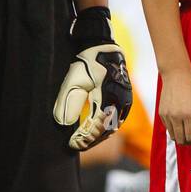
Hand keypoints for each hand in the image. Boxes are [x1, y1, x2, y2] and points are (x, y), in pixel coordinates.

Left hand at [54, 6, 132, 150]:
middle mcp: (121, 101)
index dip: (84, 138)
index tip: (71, 144)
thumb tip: (64, 125)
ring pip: (113, 127)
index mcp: (109, 97)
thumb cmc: (86, 61)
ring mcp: (126, 101)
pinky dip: (106, 127)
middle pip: (106, 130)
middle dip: (91, 140)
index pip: (97, 127)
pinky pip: (117, 119)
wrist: (103, 46)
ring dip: (98, 136)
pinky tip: (95, 131)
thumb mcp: (73, 81)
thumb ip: (68, 103)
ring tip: (83, 141)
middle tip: (75, 145)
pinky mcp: (126, 99)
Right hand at [158, 66, 190, 148]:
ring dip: (181, 138)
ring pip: (173, 136)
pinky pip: (168, 128)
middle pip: (182, 140)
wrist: (176, 74)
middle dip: (189, 143)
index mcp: (189, 114)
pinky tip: (180, 124)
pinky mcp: (161, 113)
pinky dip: (174, 130)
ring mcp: (167, 115)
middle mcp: (177, 116)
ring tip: (187, 133)